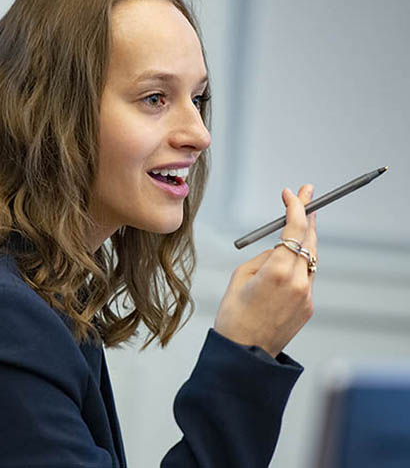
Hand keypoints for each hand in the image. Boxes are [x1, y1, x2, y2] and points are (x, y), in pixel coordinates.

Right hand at [214, 184, 317, 357]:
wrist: (245, 352)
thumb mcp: (241, 276)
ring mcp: (307, 295)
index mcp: (278, 271)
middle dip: (308, 215)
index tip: (291, 193)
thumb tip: (279, 250)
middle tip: (307, 194)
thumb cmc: (234, 314)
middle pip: (310, 239)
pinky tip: (289, 259)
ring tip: (300, 221)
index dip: (296, 207)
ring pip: (311, 258)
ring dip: (305, 238)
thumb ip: (264, 257)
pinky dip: (300, 263)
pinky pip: (307, 276)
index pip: (295, 229)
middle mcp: (298, 281)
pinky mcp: (308, 306)